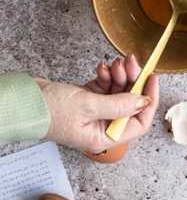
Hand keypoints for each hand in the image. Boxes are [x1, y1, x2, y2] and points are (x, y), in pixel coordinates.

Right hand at [37, 54, 158, 152]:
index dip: (149, 100)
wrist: (20, 101)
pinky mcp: (87, 99)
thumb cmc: (47, 111)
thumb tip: (144, 101)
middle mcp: (101, 126)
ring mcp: (95, 112)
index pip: (139, 122)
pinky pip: (106, 86)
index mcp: (104, 137)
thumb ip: (119, 104)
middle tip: (131, 63)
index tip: (152, 79)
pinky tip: (102, 68)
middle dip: (133, 81)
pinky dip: (107, 76)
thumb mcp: (88, 106)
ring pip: (119, 91)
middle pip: (130, 103)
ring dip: (120, 75)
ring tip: (115, 63)